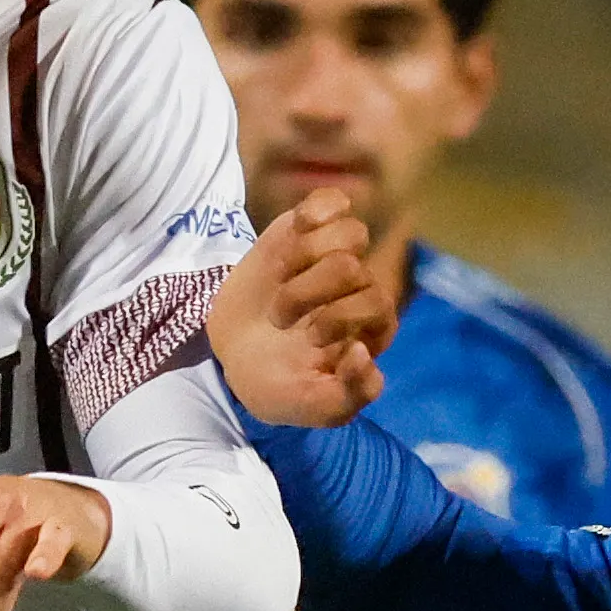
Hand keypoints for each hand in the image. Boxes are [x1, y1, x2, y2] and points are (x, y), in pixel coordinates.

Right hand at [206, 190, 389, 424]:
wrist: (233, 354)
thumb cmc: (277, 382)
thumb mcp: (310, 407)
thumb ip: (346, 397)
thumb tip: (361, 354)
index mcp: (372, 330)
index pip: (377, 306)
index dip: (341, 318)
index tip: (310, 341)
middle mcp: (361, 289)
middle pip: (349, 267)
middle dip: (306, 294)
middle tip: (280, 319)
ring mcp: (337, 255)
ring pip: (348, 233)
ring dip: (302, 257)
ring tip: (279, 280)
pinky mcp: (309, 229)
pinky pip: (332, 202)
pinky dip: (316, 212)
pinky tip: (296, 230)